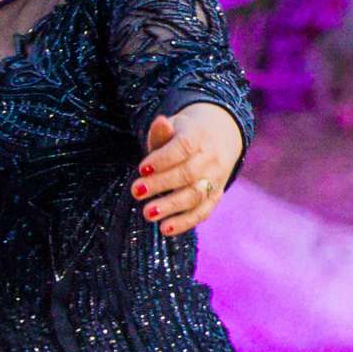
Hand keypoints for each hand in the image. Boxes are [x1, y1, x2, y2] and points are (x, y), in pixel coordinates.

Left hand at [134, 105, 243, 237]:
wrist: (217, 140)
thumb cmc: (181, 136)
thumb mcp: (172, 127)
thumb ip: (162, 132)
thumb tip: (160, 122)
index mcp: (198, 136)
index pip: (183, 147)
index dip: (163, 159)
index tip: (141, 169)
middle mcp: (211, 158)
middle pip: (188, 173)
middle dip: (161, 184)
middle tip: (135, 192)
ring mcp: (215, 179)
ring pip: (196, 195)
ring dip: (171, 206)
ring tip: (147, 213)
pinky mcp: (215, 196)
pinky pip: (203, 212)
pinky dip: (185, 222)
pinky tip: (164, 229)